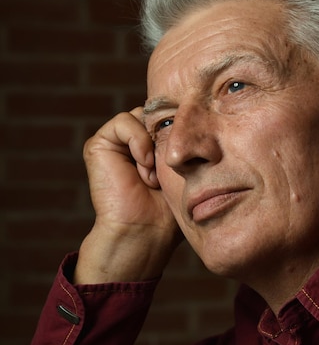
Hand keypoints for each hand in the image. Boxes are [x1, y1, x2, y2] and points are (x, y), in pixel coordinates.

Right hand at [74, 108, 181, 283]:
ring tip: (153, 176)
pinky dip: (138, 141)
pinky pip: (124, 121)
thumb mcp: (183, 169)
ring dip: (152, 145)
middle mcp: (132, 141)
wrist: (144, 231)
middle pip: (156, 113)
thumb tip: (194, 114)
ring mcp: (115, 142)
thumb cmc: (167, 210)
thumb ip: (183, 141)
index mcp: (150, 146)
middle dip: (166, 136)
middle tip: (168, 167)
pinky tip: (143, 167)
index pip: (168, 116)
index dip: (181, 127)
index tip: (186, 153)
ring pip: (141, 115)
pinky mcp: (99, 144)